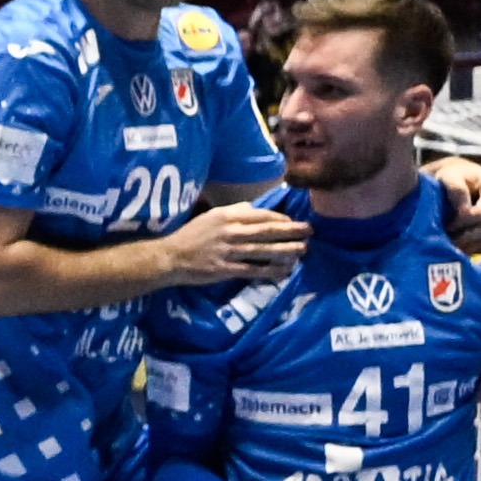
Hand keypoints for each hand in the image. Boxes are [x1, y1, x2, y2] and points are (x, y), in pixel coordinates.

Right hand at [166, 201, 307, 286]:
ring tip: (303, 250)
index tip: (293, 223)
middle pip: (267, 231)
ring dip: (286, 250)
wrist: (170, 257)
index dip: (281, 219)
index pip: (261, 215)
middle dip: (291, 232)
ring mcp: (229, 251)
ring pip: (264, 250)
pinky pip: (253, 270)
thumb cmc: (191, 235)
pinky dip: (270, 271)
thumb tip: (255, 208)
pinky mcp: (225, 269)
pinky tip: (284, 271)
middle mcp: (231, 231)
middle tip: (309, 232)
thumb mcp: (211, 216)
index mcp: (228, 216)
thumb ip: (234, 211)